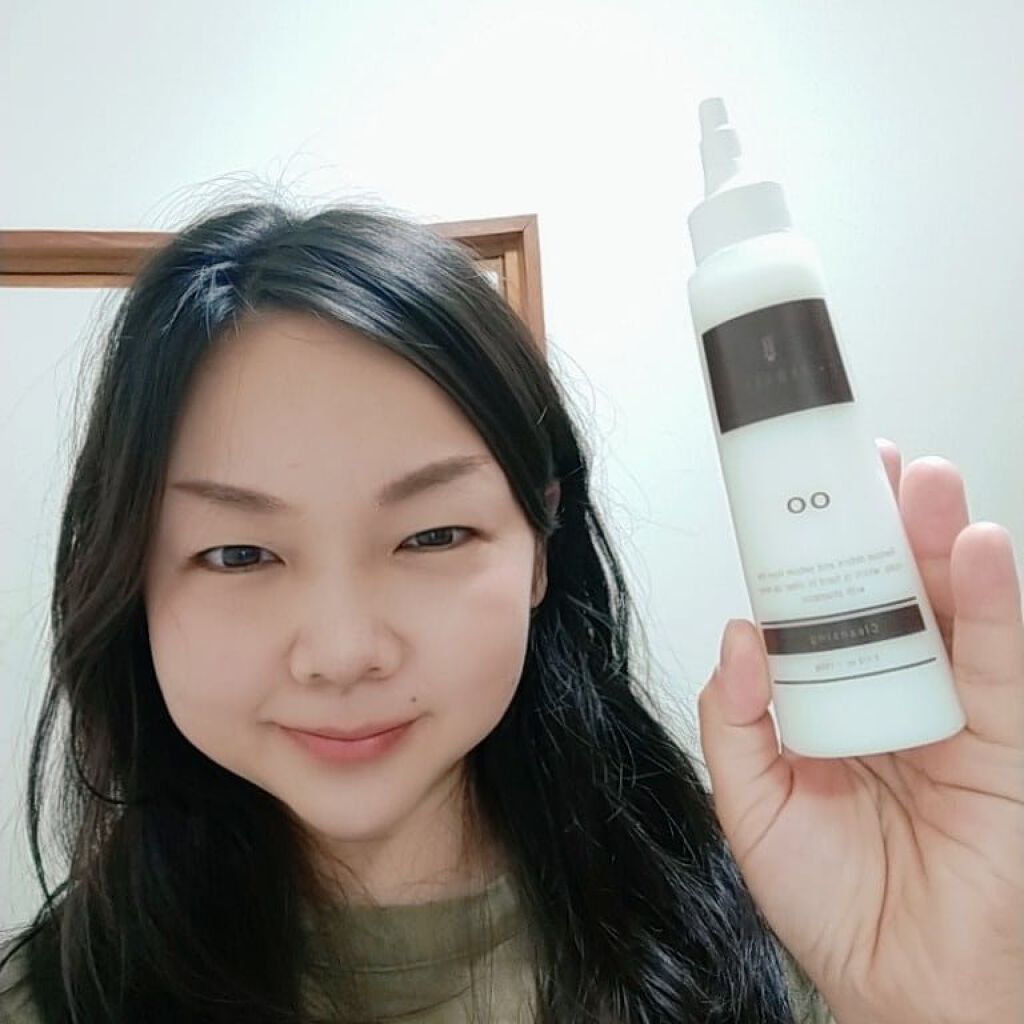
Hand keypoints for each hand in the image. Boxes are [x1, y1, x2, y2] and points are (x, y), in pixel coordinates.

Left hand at [697, 441, 1023, 1023]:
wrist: (904, 983)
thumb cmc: (830, 902)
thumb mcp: (752, 805)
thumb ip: (735, 720)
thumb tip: (739, 634)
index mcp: (823, 703)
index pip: (820, 611)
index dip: (815, 554)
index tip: (807, 497)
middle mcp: (885, 692)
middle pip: (888, 592)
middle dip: (881, 526)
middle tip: (873, 466)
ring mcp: (947, 709)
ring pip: (946, 608)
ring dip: (937, 541)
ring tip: (925, 483)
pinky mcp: (1001, 738)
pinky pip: (1000, 659)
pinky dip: (992, 603)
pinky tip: (977, 550)